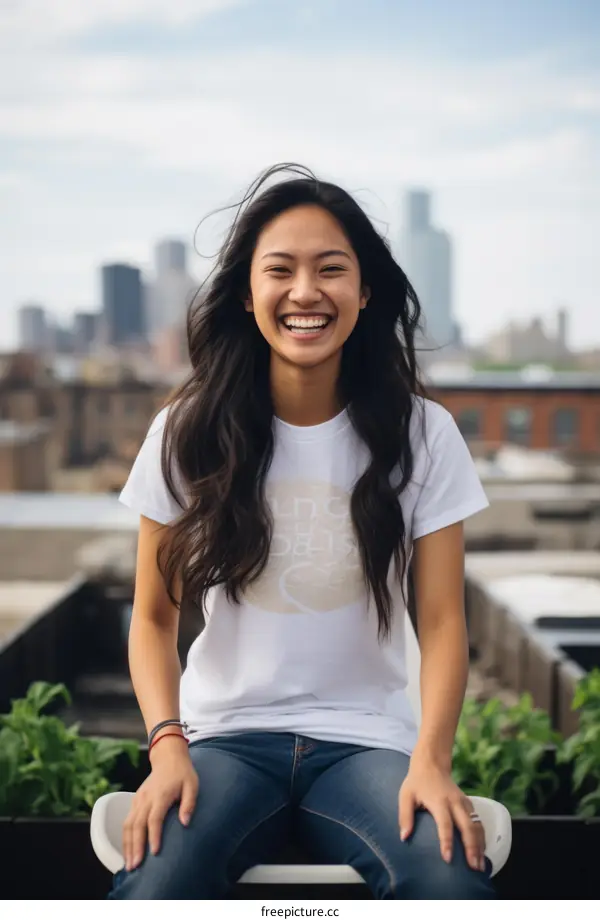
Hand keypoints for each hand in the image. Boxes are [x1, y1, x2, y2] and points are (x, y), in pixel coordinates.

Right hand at [123, 738, 198, 870]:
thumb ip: (189, 803)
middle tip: (135, 866)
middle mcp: (146, 799)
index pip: (154, 818)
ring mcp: (138, 799)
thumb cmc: (183, 773)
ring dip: (127, 845)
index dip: (153, 836)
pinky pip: (127, 821)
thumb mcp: (192, 785)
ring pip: (128, 825)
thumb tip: (185, 823)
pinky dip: (125, 837)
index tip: (154, 853)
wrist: (168, 758)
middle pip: (137, 825)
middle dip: (135, 847)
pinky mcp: (135, 801)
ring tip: (128, 864)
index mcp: (160, 795)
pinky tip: (127, 850)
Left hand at [399, 758, 485, 871]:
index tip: (448, 859)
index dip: (446, 842)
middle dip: (472, 847)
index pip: (445, 824)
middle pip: (468, 826)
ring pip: (476, 825)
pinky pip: (478, 822)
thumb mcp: (406, 795)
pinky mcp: (469, 804)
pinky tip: (482, 851)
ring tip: (480, 865)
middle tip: (474, 867)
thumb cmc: (417, 782)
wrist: (432, 763)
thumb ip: (405, 816)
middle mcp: (455, 802)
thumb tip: (404, 837)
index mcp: (439, 800)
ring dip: (480, 845)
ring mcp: (464, 802)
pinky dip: (482, 837)